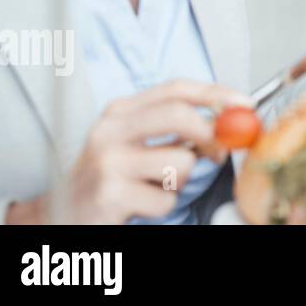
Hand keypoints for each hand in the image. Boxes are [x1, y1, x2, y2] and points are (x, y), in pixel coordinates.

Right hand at [5, 79, 248, 223]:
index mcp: (119, 112)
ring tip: (155, 188)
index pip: (175, 89)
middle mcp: (109, 131)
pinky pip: (165, 200)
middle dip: (210, 134)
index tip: (245, 104)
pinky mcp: (110, 195)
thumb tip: (228, 121)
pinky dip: (163, 208)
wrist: (60, 216)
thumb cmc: (109, 178)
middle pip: (179, 115)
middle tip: (220, 153)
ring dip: (180, 182)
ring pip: (180, 163)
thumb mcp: (133, 144)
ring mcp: (107, 163)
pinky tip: (139, 207)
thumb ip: (173, 130)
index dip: (215, 93)